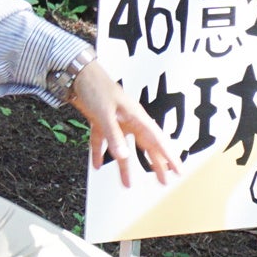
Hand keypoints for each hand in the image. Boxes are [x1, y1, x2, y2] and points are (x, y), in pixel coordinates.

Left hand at [71, 59, 178, 188]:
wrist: (77, 73)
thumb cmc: (95, 87)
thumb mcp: (105, 113)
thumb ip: (114, 136)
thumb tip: (124, 156)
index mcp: (136, 117)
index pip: (157, 140)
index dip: (169, 156)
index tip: (178, 170)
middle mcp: (129, 120)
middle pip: (146, 146)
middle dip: (155, 164)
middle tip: (163, 181)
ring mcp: (116, 122)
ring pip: (124, 148)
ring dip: (126, 166)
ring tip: (128, 184)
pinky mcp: (101, 121)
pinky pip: (102, 141)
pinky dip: (100, 153)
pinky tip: (97, 165)